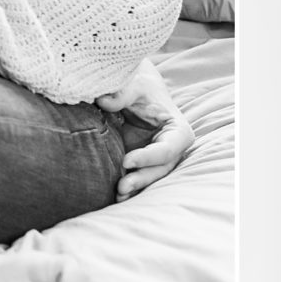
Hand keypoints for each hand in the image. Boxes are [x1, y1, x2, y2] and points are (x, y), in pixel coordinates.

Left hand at [98, 60, 193, 199]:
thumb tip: (103, 100)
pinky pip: (138, 179)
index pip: (167, 149)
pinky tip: (115, 198)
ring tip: (117, 195)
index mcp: (177, 130)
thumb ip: (122, 92)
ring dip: (135, 189)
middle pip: (160, 169)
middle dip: (142, 179)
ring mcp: (155, 159)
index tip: (125, 160)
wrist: (132, 90)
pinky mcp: (141, 164)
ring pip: (149, 179)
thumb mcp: (135, 83)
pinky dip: (129, 190)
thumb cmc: (139, 85)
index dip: (148, 157)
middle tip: (121, 186)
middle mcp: (170, 149)